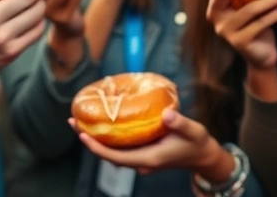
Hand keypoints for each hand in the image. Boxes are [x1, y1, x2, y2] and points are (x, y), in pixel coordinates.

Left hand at [69, 110, 231, 178]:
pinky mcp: (142, 154)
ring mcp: (141, 160)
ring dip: (96, 140)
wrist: (203, 156)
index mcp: (149, 158)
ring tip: (82, 122)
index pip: (116, 157)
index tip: (82, 135)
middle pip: (109, 156)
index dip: (97, 148)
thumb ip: (179, 122)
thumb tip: (166, 114)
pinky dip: (108, 139)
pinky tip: (104, 125)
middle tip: (73, 122)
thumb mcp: (193, 130)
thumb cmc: (197, 142)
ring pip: (113, 152)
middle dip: (90, 141)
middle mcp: (141, 162)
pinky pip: (120, 149)